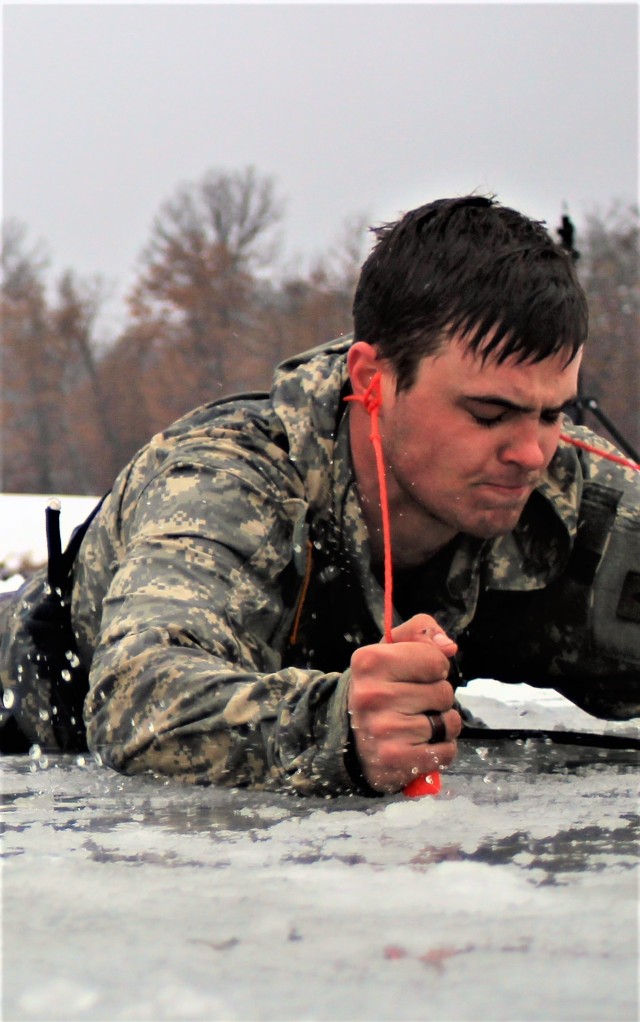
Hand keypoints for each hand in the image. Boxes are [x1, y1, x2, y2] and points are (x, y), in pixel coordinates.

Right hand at [347, 614, 461, 792]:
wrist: (350, 738)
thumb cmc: (380, 688)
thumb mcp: (390, 651)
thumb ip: (420, 632)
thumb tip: (449, 646)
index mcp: (370, 661)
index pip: (436, 659)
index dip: (433, 668)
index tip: (415, 676)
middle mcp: (372, 695)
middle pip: (444, 692)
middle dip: (436, 698)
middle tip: (411, 704)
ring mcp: (383, 730)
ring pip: (448, 722)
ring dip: (441, 725)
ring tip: (416, 724)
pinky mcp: (395, 760)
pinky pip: (446, 751)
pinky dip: (440, 749)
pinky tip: (419, 745)